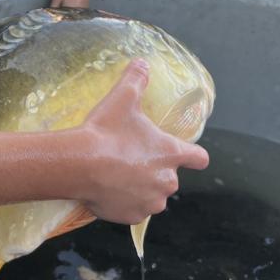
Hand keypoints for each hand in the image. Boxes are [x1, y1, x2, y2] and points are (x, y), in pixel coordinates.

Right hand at [77, 59, 208, 224]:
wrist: (81, 165)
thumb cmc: (106, 131)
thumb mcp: (122, 98)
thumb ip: (136, 79)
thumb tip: (142, 62)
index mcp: (170, 154)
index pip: (199, 158)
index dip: (193, 154)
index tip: (186, 153)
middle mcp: (167, 182)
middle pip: (169, 177)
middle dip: (154, 169)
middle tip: (130, 156)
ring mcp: (150, 202)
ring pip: (152, 195)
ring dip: (141, 187)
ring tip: (116, 174)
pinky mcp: (132, 217)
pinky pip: (133, 209)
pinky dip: (124, 202)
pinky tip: (107, 189)